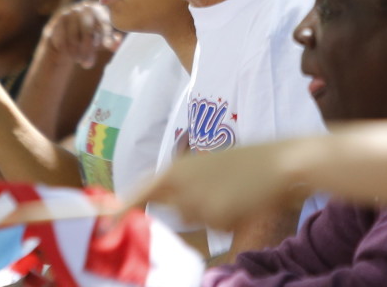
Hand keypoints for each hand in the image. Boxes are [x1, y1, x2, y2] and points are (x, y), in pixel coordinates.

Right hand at [42, 2, 120, 70]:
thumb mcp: (102, 39)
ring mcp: (69, 13)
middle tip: (89, 65)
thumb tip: (117, 43)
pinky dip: (67, 50)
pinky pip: (62, 38)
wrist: (65, 34)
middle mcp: (83, 8)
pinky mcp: (57, 21)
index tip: (109, 46)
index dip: (107, 34)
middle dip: (88, 49)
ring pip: (74, 37)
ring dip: (77, 53)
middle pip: (88, 30)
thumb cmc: (89, 35)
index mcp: (98, 9)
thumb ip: (110, 40)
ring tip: (80, 61)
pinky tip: (71, 56)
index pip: (104, 21)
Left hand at [127, 140, 305, 229]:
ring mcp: (198, 198)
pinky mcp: (215, 212)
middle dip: (192, 209)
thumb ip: (184, 183)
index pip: (142, 191)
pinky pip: (215, 226)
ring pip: (196, 219)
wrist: (280, 162)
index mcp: (177, 166)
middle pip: (175, 210)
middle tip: (221, 194)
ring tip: (234, 192)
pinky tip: (243, 202)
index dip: (122, 210)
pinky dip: (227, 219)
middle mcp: (181, 181)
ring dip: (211, 213)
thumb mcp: (209, 164)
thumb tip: (170, 202)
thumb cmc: (248, 161)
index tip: (106, 226)